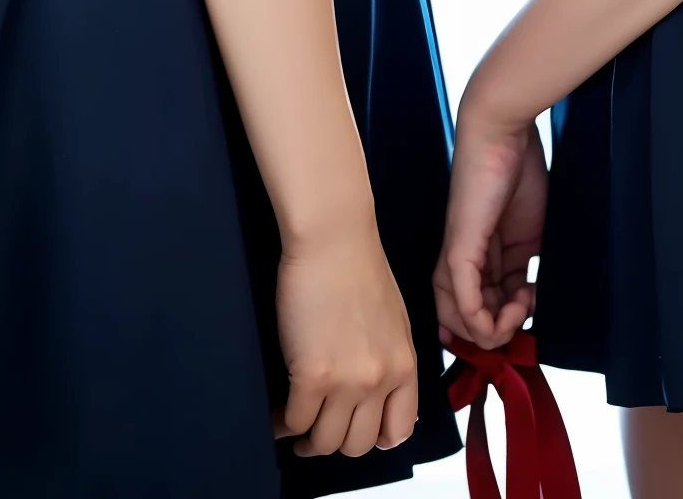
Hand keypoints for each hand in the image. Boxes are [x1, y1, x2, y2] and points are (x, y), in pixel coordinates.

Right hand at [273, 215, 417, 457]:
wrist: (334, 237)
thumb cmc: (359, 266)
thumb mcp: (394, 320)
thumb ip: (390, 359)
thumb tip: (377, 391)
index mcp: (405, 364)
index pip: (399, 429)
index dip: (375, 438)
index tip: (356, 430)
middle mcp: (381, 379)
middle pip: (359, 444)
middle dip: (337, 441)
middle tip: (318, 430)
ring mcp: (347, 381)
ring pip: (326, 441)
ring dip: (308, 438)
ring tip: (295, 423)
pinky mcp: (312, 374)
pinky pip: (295, 421)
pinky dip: (282, 424)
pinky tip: (277, 414)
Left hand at [434, 90, 547, 348]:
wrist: (502, 131)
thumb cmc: (518, 171)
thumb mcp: (528, 232)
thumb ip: (525, 267)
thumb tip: (534, 301)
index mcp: (478, 256)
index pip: (475, 308)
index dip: (495, 328)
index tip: (523, 325)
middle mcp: (460, 260)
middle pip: (462, 321)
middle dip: (497, 334)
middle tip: (525, 316)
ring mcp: (456, 255)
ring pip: (459, 319)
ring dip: (495, 331)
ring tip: (522, 308)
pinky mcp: (459, 249)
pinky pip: (464, 299)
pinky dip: (484, 320)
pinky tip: (512, 310)